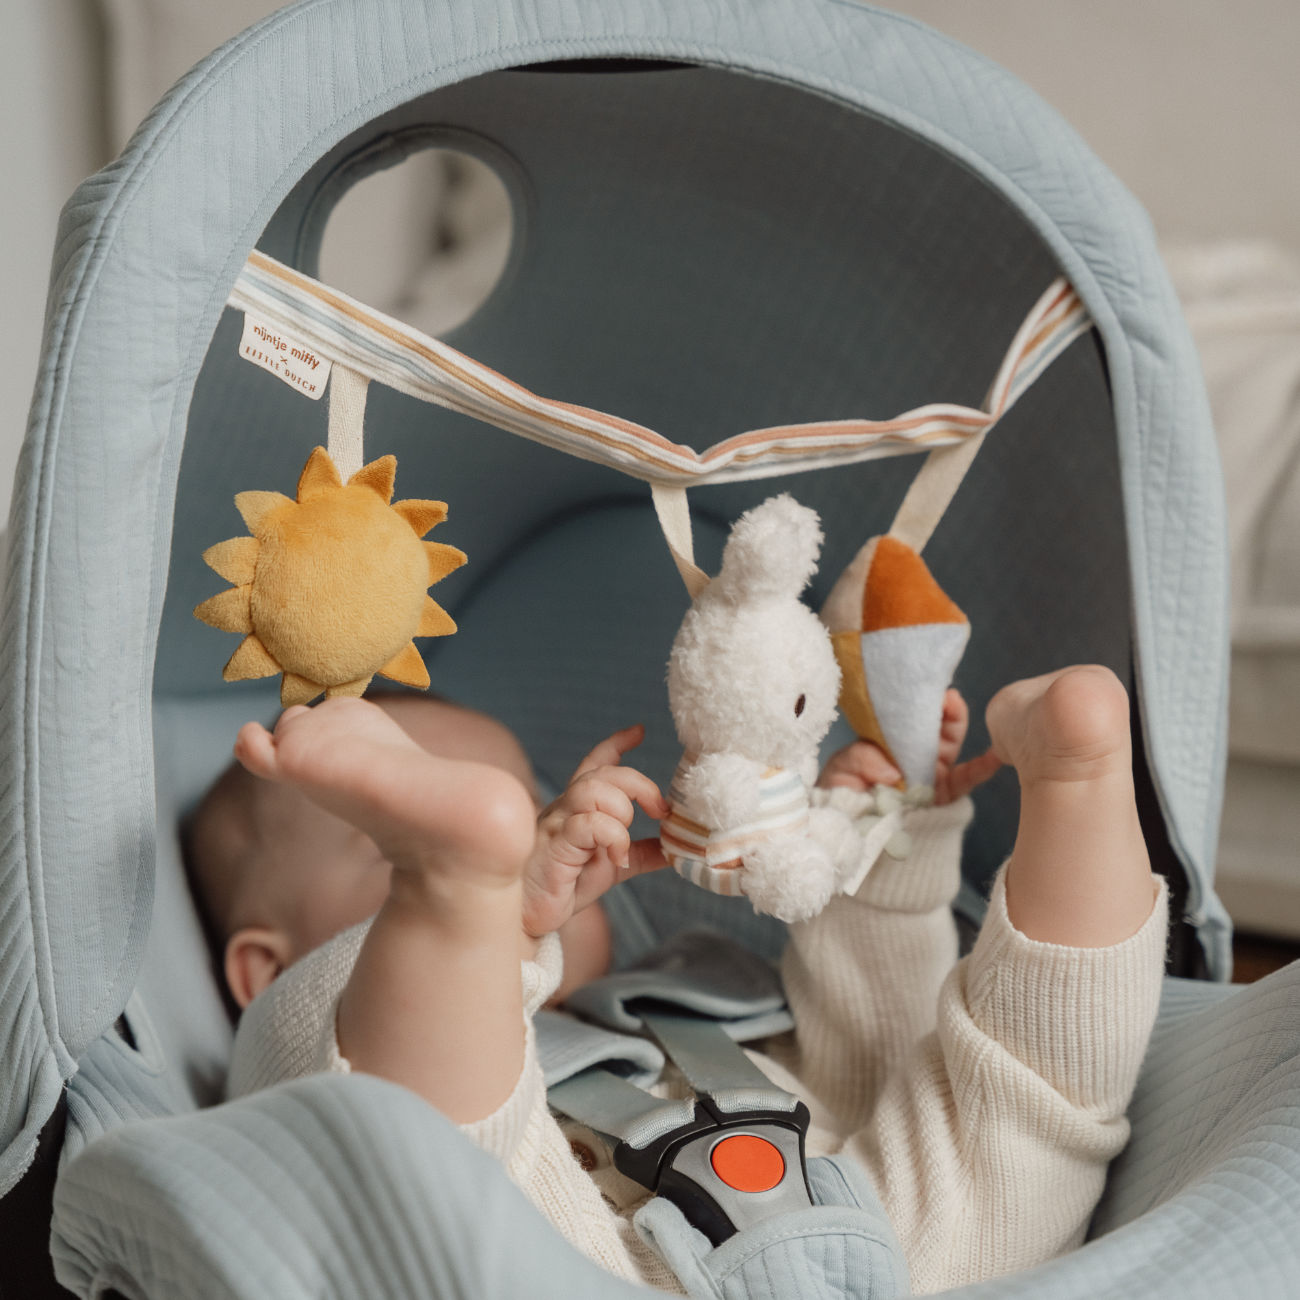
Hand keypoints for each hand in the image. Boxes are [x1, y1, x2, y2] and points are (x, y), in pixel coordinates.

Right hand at [523, 725, 667, 939]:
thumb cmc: (563, 885)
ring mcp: (557, 824)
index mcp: (578, 807)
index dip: (615, 744)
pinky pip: (588, 824)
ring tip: (626, 840)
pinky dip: (613, 837)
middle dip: (639, 784)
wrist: (529, 915)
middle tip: (661, 810)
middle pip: (603, 773)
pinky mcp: (555, 845)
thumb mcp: (612, 866)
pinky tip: (617, 857)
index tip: (639, 731)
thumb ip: (639, 853)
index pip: (594, 764)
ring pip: (593, 790)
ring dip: (622, 809)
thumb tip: (674, 849)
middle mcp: (565, 808)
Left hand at [817, 690, 1000, 805]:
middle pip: (930, 723)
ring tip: (953, 704)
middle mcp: (912, 754)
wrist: (848, 832)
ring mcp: (930, 773)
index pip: (904, 715)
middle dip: (936, 703)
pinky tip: (994, 756)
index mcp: (888, 742)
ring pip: (949, 742)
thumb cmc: (843, 795)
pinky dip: (983, 767)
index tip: (914, 686)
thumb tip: (893, 772)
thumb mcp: (842, 770)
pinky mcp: (944, 795)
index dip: (912, 699)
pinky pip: (967, 779)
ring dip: (954, 721)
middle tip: (935, 689)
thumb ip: (861, 760)